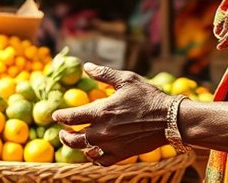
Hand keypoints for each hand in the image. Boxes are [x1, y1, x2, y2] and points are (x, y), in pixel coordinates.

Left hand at [53, 62, 170, 165]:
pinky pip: (101, 160)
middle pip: (74, 138)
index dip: (61, 117)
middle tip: (62, 132)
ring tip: (75, 141)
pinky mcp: (122, 155)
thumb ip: (104, 74)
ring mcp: (112, 145)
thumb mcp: (126, 79)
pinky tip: (92, 152)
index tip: (56, 115)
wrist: (170, 119)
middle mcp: (103, 131)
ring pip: (85, 151)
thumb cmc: (149, 96)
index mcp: (102, 111)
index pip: (71, 117)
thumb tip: (86, 66)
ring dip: (77, 146)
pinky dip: (94, 157)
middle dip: (64, 135)